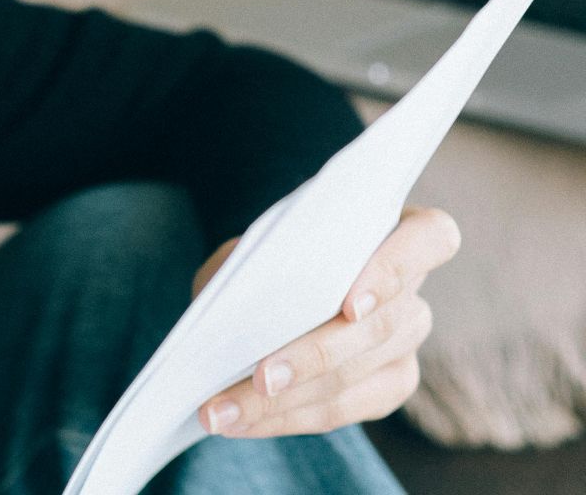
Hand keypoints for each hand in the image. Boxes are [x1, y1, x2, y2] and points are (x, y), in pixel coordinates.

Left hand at [190, 204, 460, 438]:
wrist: (272, 288)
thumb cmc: (271, 255)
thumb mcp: (257, 246)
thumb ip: (255, 263)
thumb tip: (235, 307)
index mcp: (397, 232)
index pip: (430, 239)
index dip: (394, 271)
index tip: (350, 305)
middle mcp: (413, 292)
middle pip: (378, 328)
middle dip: (312, 358)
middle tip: (259, 379)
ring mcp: (407, 343)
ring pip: (354, 379)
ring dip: (283, 402)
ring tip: (223, 411)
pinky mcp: (389, 386)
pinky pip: (342, 410)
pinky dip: (285, 417)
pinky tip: (241, 421)